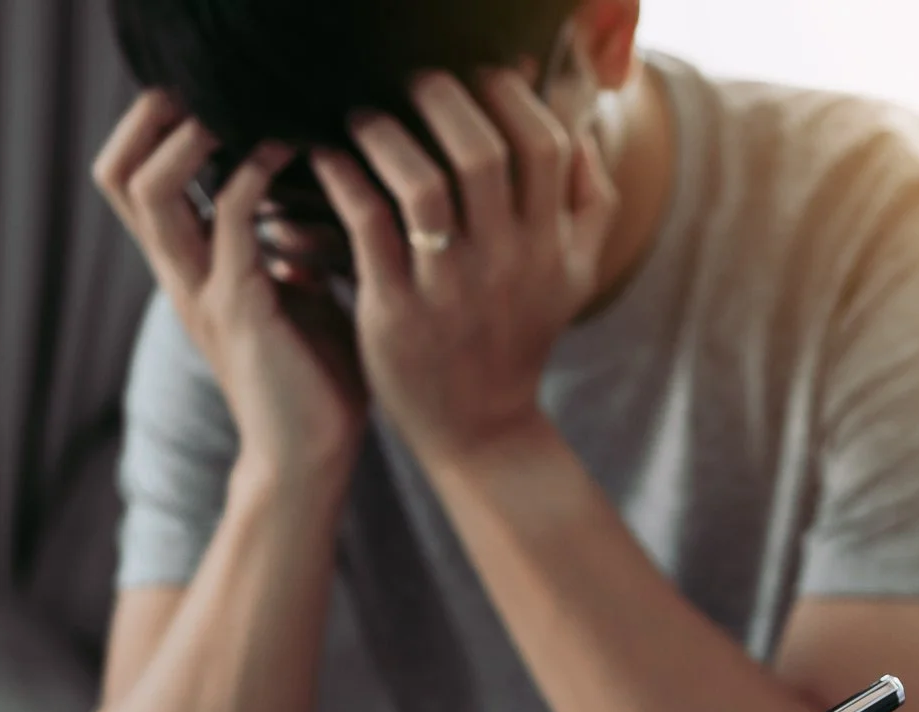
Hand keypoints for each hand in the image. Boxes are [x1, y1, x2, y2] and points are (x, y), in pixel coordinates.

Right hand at [92, 93, 365, 483]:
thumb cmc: (312, 384)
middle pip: (117, 175)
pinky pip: (233, 221)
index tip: (217, 103)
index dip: (156, 131)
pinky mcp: (239, 309)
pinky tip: (292, 153)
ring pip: (149, 190)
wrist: (310, 462)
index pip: (133, 180)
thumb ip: (287, 254)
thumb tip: (305, 214)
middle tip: (214, 95)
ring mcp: (200, 290)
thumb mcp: (298, 300)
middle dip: (154, 120)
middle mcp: (179, 275)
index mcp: (188, 269)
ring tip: (246, 112)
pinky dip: (255, 176)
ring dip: (192, 138)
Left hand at [309, 70, 618, 466]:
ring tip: (363, 115)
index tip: (479, 75)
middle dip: (444, 100)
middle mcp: (506, 264)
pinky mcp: (395, 311)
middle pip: (485, 154)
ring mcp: (449, 290)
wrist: (480, 430)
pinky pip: (366, 227)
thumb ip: (590, 205)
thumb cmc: (516, 338)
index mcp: (551, 246)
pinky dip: (343, 180)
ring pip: (423, 188)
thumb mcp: (575, 278)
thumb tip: (584, 131)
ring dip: (387, 136)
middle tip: (413, 81)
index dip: (511, 96)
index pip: (545, 146)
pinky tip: (328, 159)